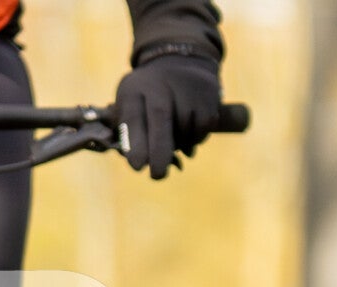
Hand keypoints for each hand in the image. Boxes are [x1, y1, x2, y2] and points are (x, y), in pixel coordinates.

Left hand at [112, 54, 221, 179]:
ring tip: (174, 136)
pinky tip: (189, 130)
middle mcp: (159, 84)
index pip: (132, 117)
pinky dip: (196, 138)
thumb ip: (128, 135)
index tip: (137, 166)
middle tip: (158, 175)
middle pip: (161, 117)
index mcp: (134, 90)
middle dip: (159, 151)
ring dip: (180, 144)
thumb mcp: (129, 107)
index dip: (135, 143)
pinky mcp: (207, 92)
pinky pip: (203, 128)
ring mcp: (185, 86)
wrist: (178, 62)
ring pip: (185, 128)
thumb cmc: (147, 98)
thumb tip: (139, 164)